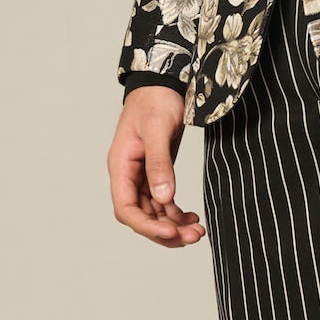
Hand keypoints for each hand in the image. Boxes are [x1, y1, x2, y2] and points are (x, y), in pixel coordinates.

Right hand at [111, 85, 205, 246]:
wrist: (163, 82)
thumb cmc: (156, 100)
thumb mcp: (158, 130)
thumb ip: (159, 164)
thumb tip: (164, 198)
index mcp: (121, 166)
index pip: (126, 208)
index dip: (147, 225)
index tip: (171, 232)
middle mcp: (129, 175)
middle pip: (141, 216)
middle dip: (165, 231)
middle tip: (194, 237)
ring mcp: (142, 176)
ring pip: (154, 213)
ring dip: (174, 226)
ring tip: (199, 231)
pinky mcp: (157, 173)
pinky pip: (163, 203)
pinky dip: (177, 214)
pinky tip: (194, 218)